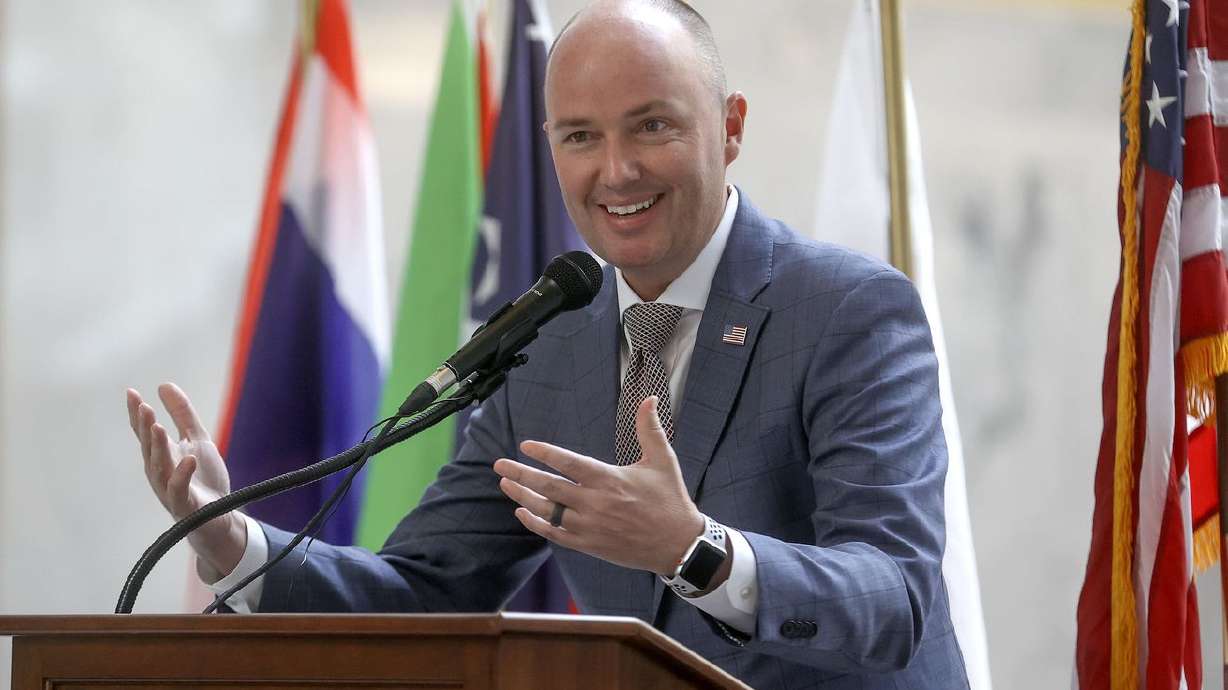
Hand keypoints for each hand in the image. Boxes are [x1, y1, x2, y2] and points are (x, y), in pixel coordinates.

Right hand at [126, 383, 245, 579]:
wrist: (220, 518)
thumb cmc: (204, 480)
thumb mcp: (197, 440)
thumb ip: (183, 414)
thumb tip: (164, 385)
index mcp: (161, 457)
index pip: (146, 433)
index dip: (138, 415)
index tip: (131, 393)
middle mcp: (160, 473)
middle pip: (149, 448)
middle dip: (145, 428)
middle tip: (144, 407)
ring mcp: (170, 491)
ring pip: (159, 468)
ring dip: (158, 448)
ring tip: (159, 427)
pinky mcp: (185, 506)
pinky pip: (180, 490)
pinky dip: (182, 475)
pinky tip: (187, 459)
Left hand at [493, 396, 704, 574]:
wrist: (678, 545)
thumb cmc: (670, 500)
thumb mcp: (663, 460)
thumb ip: (650, 428)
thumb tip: (649, 398)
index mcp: (609, 479)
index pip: (568, 463)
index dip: (544, 453)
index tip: (525, 445)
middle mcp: (595, 503)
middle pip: (548, 487)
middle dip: (520, 474)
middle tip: (500, 464)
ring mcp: (589, 526)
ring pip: (547, 511)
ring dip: (522, 497)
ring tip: (505, 484)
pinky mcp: (589, 544)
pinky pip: (554, 534)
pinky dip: (536, 523)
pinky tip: (522, 512)